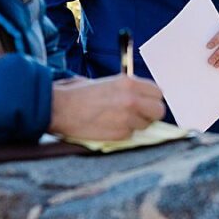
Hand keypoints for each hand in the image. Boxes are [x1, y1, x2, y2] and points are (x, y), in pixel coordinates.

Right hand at [49, 74, 165, 140]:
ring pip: (145, 125)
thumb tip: (143, 97)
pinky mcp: (118, 134)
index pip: (158, 93)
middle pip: (159, 111)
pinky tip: (108, 127)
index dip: (152, 99)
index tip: (145, 102)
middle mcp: (131, 99)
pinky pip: (130, 136)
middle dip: (151, 114)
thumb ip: (128, 89)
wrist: (59, 108)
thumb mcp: (108, 82)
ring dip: (135, 125)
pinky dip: (122, 133)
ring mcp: (126, 118)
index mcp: (129, 83)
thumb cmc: (79, 93)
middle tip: (139, 115)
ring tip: (117, 120)